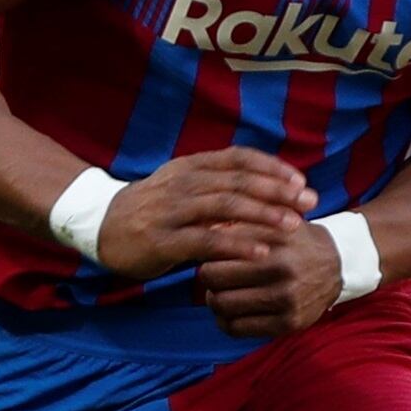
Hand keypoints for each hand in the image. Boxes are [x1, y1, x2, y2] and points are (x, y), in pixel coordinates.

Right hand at [91, 149, 308, 281]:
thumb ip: (217, 183)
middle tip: (310, 202)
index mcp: (191, 167)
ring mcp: (172, 212)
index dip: (271, 167)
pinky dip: (237, 246)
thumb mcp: (182, 186)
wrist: (100, 226)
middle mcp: (184, 183)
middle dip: (277, 191)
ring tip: (294, 225)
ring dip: (264, 215)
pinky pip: (206, 241)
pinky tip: (262, 252)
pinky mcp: (164, 241)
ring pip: (225, 207)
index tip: (300, 181)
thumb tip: (263, 185)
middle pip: (238, 181)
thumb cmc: (152, 208)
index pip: (238, 158)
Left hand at [194, 221, 343, 340]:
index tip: (210, 253)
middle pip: (214, 280)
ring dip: (214, 300)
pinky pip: (238, 329)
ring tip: (221, 293)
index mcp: (275, 240)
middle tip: (212, 275)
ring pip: (223, 306)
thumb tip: (201, 226)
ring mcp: (286, 300)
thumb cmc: (295, 239)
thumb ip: (238, 220)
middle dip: (208, 277)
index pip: (216, 251)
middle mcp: (282, 270)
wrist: (338, 264)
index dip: (206, 252)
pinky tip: (231, 312)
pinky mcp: (289, 323)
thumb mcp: (273, 219)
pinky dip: (226, 321)